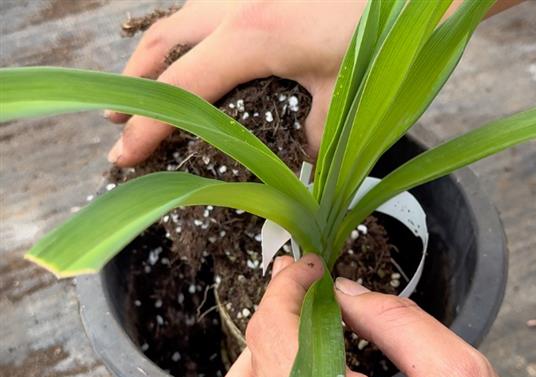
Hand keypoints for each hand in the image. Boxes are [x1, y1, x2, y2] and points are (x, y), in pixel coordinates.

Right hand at [106, 0, 365, 165]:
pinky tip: (196, 55)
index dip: (147, 127)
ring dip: (156, 56)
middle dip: (135, 84)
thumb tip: (296, 168)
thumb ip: (311, 139)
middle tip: (121, 121)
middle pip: (162, 44)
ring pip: (179, 19)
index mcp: (251, 36)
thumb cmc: (381, 35)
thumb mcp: (343, 96)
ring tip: (147, 89)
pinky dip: (188, 36)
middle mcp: (235, 5)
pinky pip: (206, 9)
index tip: (123, 156)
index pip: (181, 88)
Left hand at [215, 255, 509, 376]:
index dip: (286, 288)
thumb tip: (346, 292)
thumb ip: (397, 323)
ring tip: (293, 326)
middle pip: (251, 365)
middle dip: (272, 315)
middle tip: (297, 286)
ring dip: (258, 355)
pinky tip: (290, 373)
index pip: (276, 334)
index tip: (307, 267)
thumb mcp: (456, 376)